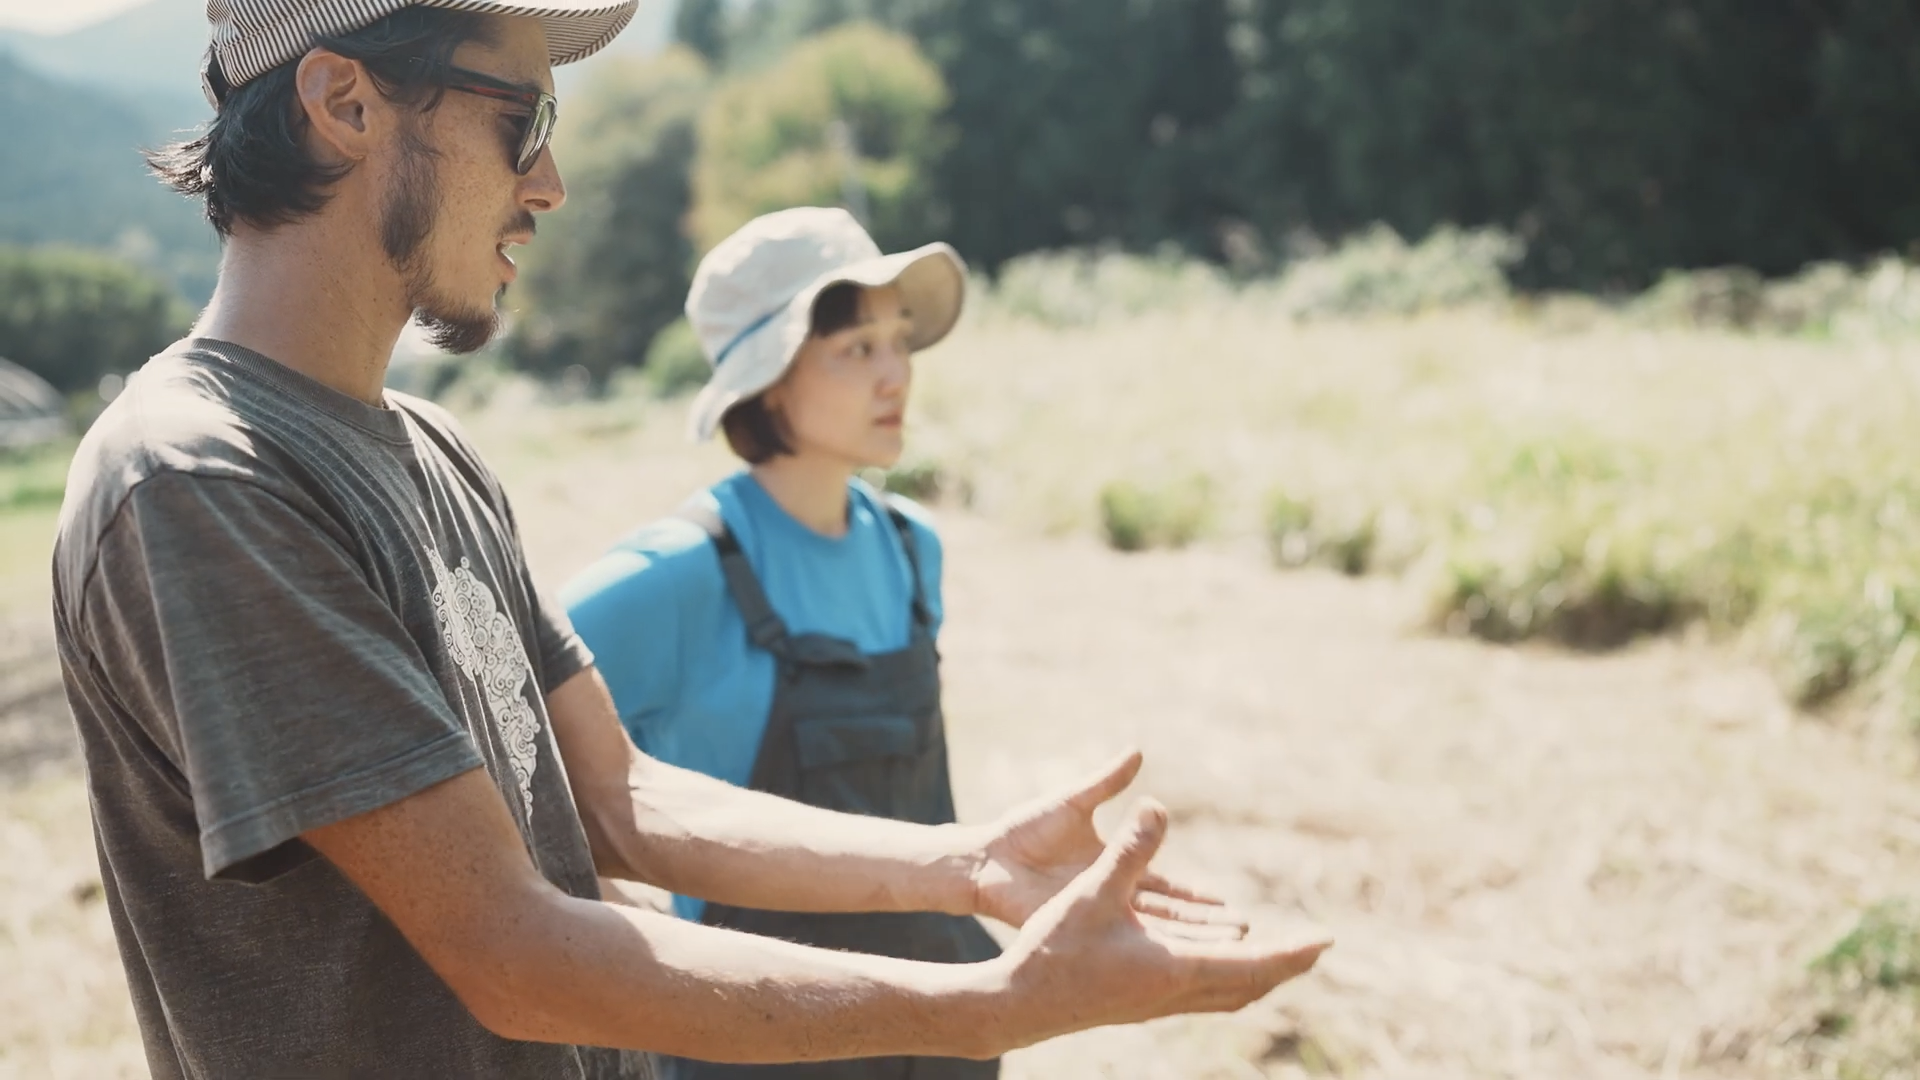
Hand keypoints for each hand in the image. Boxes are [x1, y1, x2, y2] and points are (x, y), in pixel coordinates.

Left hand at [967, 750, 1246, 934]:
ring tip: (1218, 953)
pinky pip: (1117, 939)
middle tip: (1243, 935)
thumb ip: (1107, 782)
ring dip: (1183, 942)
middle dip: (1204, 926)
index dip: (1198, 898)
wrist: (986, 857)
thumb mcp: (1074, 802)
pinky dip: (1146, 947)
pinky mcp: (1077, 925)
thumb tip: (1139, 752)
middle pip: (1167, 915)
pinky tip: (1172, 961)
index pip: (1167, 886)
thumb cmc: (1025, 830)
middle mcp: (1111, 895)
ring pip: (1148, 932)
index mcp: (1114, 867)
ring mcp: (1095, 914)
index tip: (1228, 905)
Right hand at [993, 800, 1330, 1049]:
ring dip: (1257, 973)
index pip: (1253, 962)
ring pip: (1227, 994)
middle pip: (1249, 983)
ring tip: (1276, 955)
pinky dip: (1227, 978)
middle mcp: (1174, 993)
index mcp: (1174, 967)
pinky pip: (1204, 995)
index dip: (1292, 949)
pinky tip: (1214, 965)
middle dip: (1285, 963)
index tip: (1326, 939)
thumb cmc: (1053, 949)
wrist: (1017, 1005)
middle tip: (1315, 946)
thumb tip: (1158, 805)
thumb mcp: (1093, 891)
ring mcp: (1157, 1004)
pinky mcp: (1140, 1004)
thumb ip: (1129, 850)